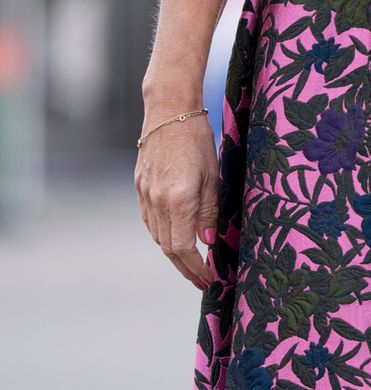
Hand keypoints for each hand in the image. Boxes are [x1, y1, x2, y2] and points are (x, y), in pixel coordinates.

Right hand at [135, 109, 218, 289]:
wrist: (168, 110)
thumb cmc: (197, 138)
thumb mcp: (212, 175)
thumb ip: (209, 211)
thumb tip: (208, 242)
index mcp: (177, 200)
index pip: (183, 247)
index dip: (195, 268)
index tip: (208, 279)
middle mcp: (157, 201)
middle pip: (167, 247)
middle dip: (185, 267)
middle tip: (202, 279)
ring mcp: (144, 194)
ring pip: (157, 235)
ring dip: (173, 252)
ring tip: (192, 262)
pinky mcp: (139, 186)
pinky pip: (149, 219)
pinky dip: (162, 233)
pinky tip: (175, 235)